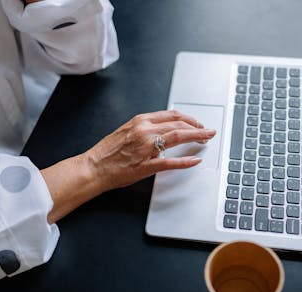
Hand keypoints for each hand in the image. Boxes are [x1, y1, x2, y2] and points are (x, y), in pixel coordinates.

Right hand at [41, 110, 215, 222]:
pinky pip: (170, 162)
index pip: (172, 115)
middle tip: (207, 132)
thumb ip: (145, 127)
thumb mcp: (127, 131)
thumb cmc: (107, 152)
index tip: (198, 123)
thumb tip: (163, 127)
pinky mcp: (146, 165)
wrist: (93, 167)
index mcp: (140, 121)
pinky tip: (195, 160)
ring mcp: (146, 148)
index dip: (189, 118)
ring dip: (197, 137)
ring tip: (206, 139)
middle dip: (198, 127)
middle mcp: (145, 131)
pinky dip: (186, 161)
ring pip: (178, 137)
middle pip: (179, 124)